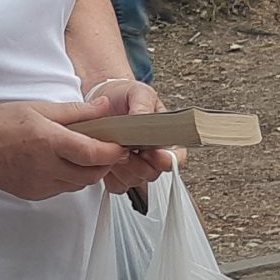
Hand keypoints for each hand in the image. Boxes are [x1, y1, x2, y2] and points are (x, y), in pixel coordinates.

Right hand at [0, 98, 129, 201]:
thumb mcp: (39, 108)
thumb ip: (76, 112)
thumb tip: (105, 107)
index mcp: (49, 142)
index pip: (94, 154)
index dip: (113, 151)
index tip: (122, 144)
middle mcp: (47, 167)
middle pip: (92, 174)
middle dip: (105, 163)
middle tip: (107, 148)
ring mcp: (41, 184)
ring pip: (80, 184)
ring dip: (88, 171)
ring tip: (83, 154)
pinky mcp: (36, 194)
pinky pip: (63, 189)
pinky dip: (70, 177)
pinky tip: (62, 163)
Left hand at [82, 78, 172, 193]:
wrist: (103, 100)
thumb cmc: (125, 97)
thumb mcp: (139, 93)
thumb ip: (144, 106)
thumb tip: (143, 118)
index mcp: (166, 139)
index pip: (176, 158)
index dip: (166, 159)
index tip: (153, 152)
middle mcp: (152, 157)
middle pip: (152, 173)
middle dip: (138, 161)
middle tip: (125, 145)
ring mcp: (134, 168)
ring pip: (133, 180)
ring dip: (121, 166)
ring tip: (112, 146)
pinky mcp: (117, 176)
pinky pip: (116, 185)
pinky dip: (108, 173)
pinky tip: (104, 156)